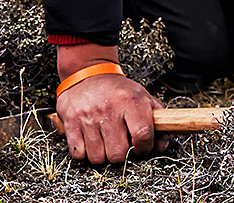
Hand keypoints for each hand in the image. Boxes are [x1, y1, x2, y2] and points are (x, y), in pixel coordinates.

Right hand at [55, 44, 164, 163]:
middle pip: (118, 153)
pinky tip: (91, 141)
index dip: (145, 147)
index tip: (142, 147)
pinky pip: (79, 154)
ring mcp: (88, 117)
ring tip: (106, 141)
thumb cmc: (118, 91)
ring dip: (103, 155)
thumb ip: (157, 121)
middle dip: (122, 154)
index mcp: (131, 101)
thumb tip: (162, 145)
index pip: (143, 134)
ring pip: (98, 157)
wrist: (88, 75)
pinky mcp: (71, 123)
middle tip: (121, 143)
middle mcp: (109, 109)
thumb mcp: (142, 97)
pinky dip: (85, 153)